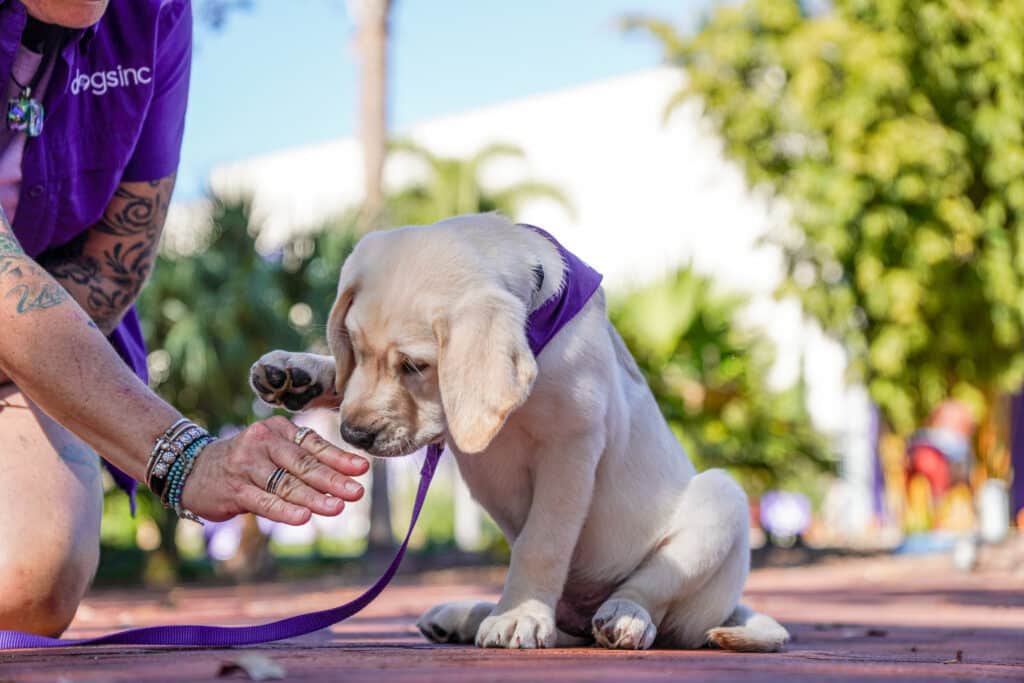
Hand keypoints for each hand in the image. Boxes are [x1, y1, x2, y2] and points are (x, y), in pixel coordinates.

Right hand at [180, 416, 368, 524]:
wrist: (191, 468)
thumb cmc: (245, 461)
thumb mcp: (272, 450)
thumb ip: (301, 459)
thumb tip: (344, 476)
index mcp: (279, 430)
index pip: (314, 445)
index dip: (340, 458)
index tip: (363, 469)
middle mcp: (264, 443)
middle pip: (304, 464)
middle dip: (333, 479)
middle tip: (357, 492)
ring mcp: (247, 465)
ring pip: (286, 484)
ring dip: (314, 497)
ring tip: (337, 508)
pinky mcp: (234, 488)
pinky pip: (263, 500)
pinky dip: (284, 510)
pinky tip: (303, 517)